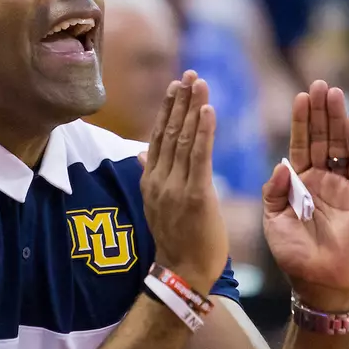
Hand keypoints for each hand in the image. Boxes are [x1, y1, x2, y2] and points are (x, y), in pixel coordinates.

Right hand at [138, 71, 227, 294]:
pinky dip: (203, 131)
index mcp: (151, 180)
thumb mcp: (158, 205)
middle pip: (169, 132)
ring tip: (199, 83)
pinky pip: (199, 157)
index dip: (168, 109)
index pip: (158, 137)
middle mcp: (159, 180)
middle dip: (180, 101)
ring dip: (192, 108)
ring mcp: (175, 187)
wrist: (182, 273)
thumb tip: (141, 153)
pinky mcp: (195, 195)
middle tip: (189, 74)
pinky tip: (207, 110)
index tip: (176, 85)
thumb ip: (152, 175)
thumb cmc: (177, 240)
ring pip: (183, 139)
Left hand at [262, 80, 348, 313]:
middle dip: (320, 111)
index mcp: (299, 182)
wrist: (317, 280)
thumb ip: (274, 189)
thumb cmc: (292, 252)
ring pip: (340, 144)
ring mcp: (342, 185)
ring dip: (338, 119)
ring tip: (334, 93)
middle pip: (322, 137)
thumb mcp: (273, 219)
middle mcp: (321, 178)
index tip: (300, 95)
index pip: (300, 143)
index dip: (301, 120)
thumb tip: (282, 163)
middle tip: (319, 83)